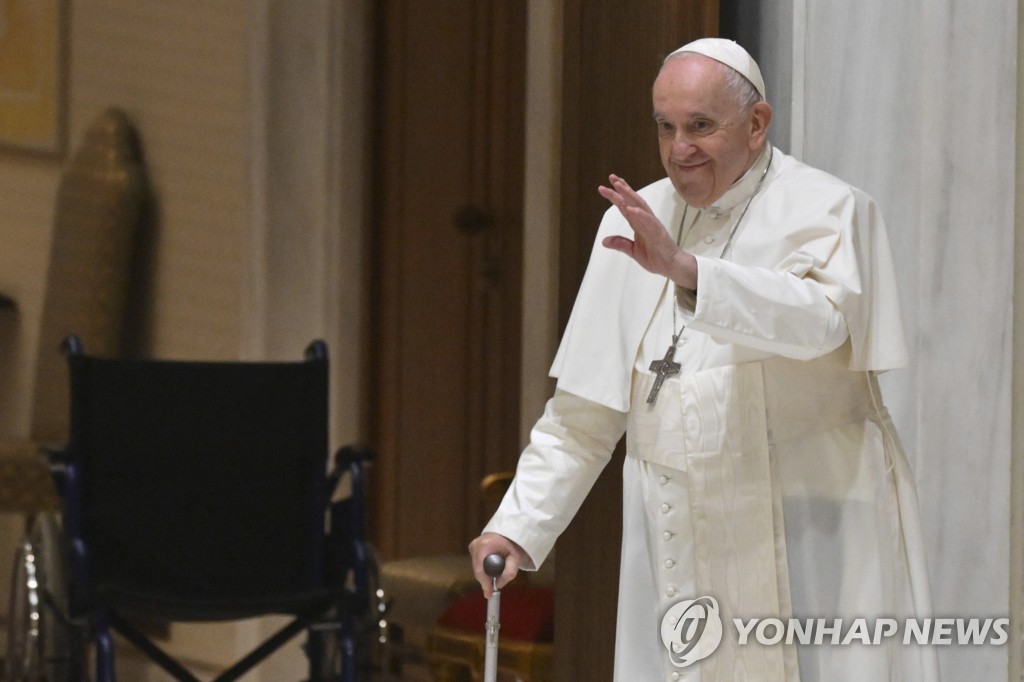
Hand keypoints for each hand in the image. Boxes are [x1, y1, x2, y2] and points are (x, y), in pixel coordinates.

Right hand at [468, 532, 528, 597]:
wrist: (508, 531)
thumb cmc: (513, 544)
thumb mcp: (515, 558)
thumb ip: (509, 572)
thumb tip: (499, 585)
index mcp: (485, 546)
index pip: (481, 570)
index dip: (485, 584)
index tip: (488, 594)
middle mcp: (476, 545)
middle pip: (478, 570)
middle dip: (485, 580)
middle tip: (492, 589)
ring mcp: (473, 545)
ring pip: (476, 567)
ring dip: (484, 574)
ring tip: (494, 578)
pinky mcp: (472, 546)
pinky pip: (476, 562)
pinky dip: (483, 568)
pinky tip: (490, 569)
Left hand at [598, 174, 697, 289]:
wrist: (672, 267)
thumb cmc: (656, 257)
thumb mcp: (633, 251)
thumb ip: (620, 244)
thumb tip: (604, 241)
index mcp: (639, 224)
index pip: (627, 206)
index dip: (617, 196)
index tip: (606, 186)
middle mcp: (646, 220)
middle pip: (632, 201)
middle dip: (622, 189)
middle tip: (611, 177)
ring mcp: (653, 225)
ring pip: (640, 206)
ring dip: (629, 195)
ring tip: (619, 186)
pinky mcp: (658, 232)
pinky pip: (648, 221)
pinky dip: (639, 214)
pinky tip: (629, 208)